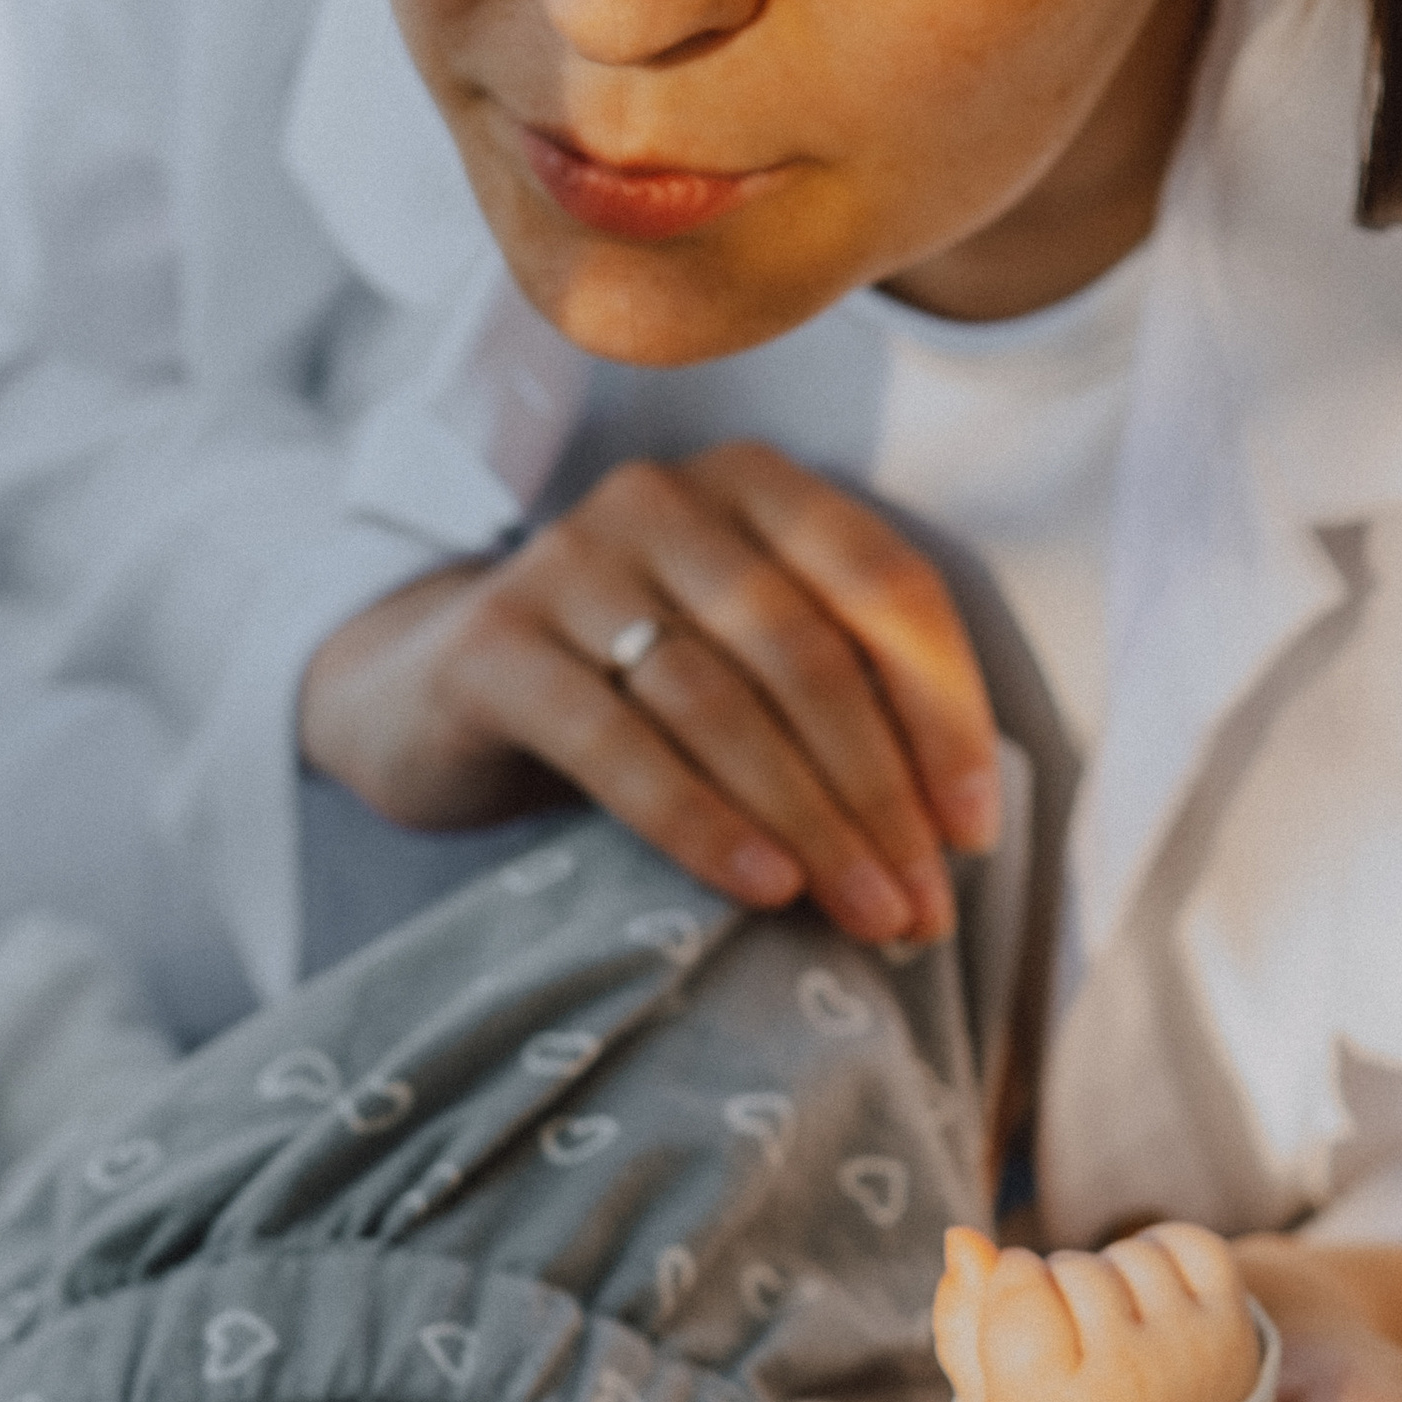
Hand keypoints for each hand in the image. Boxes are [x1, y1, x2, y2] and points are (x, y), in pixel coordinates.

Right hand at [299, 442, 1001, 949]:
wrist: (426, 697)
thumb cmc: (623, 692)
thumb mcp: (741, 669)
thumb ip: (842, 700)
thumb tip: (959, 834)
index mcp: (754, 485)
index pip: (885, 587)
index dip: (945, 715)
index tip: (974, 835)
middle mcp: (663, 499)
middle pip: (808, 653)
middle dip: (879, 795)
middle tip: (922, 909)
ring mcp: (567, 560)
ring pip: (720, 702)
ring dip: (808, 822)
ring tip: (862, 916)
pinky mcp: (493, 644)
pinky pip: (616, 743)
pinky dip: (698, 822)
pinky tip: (759, 887)